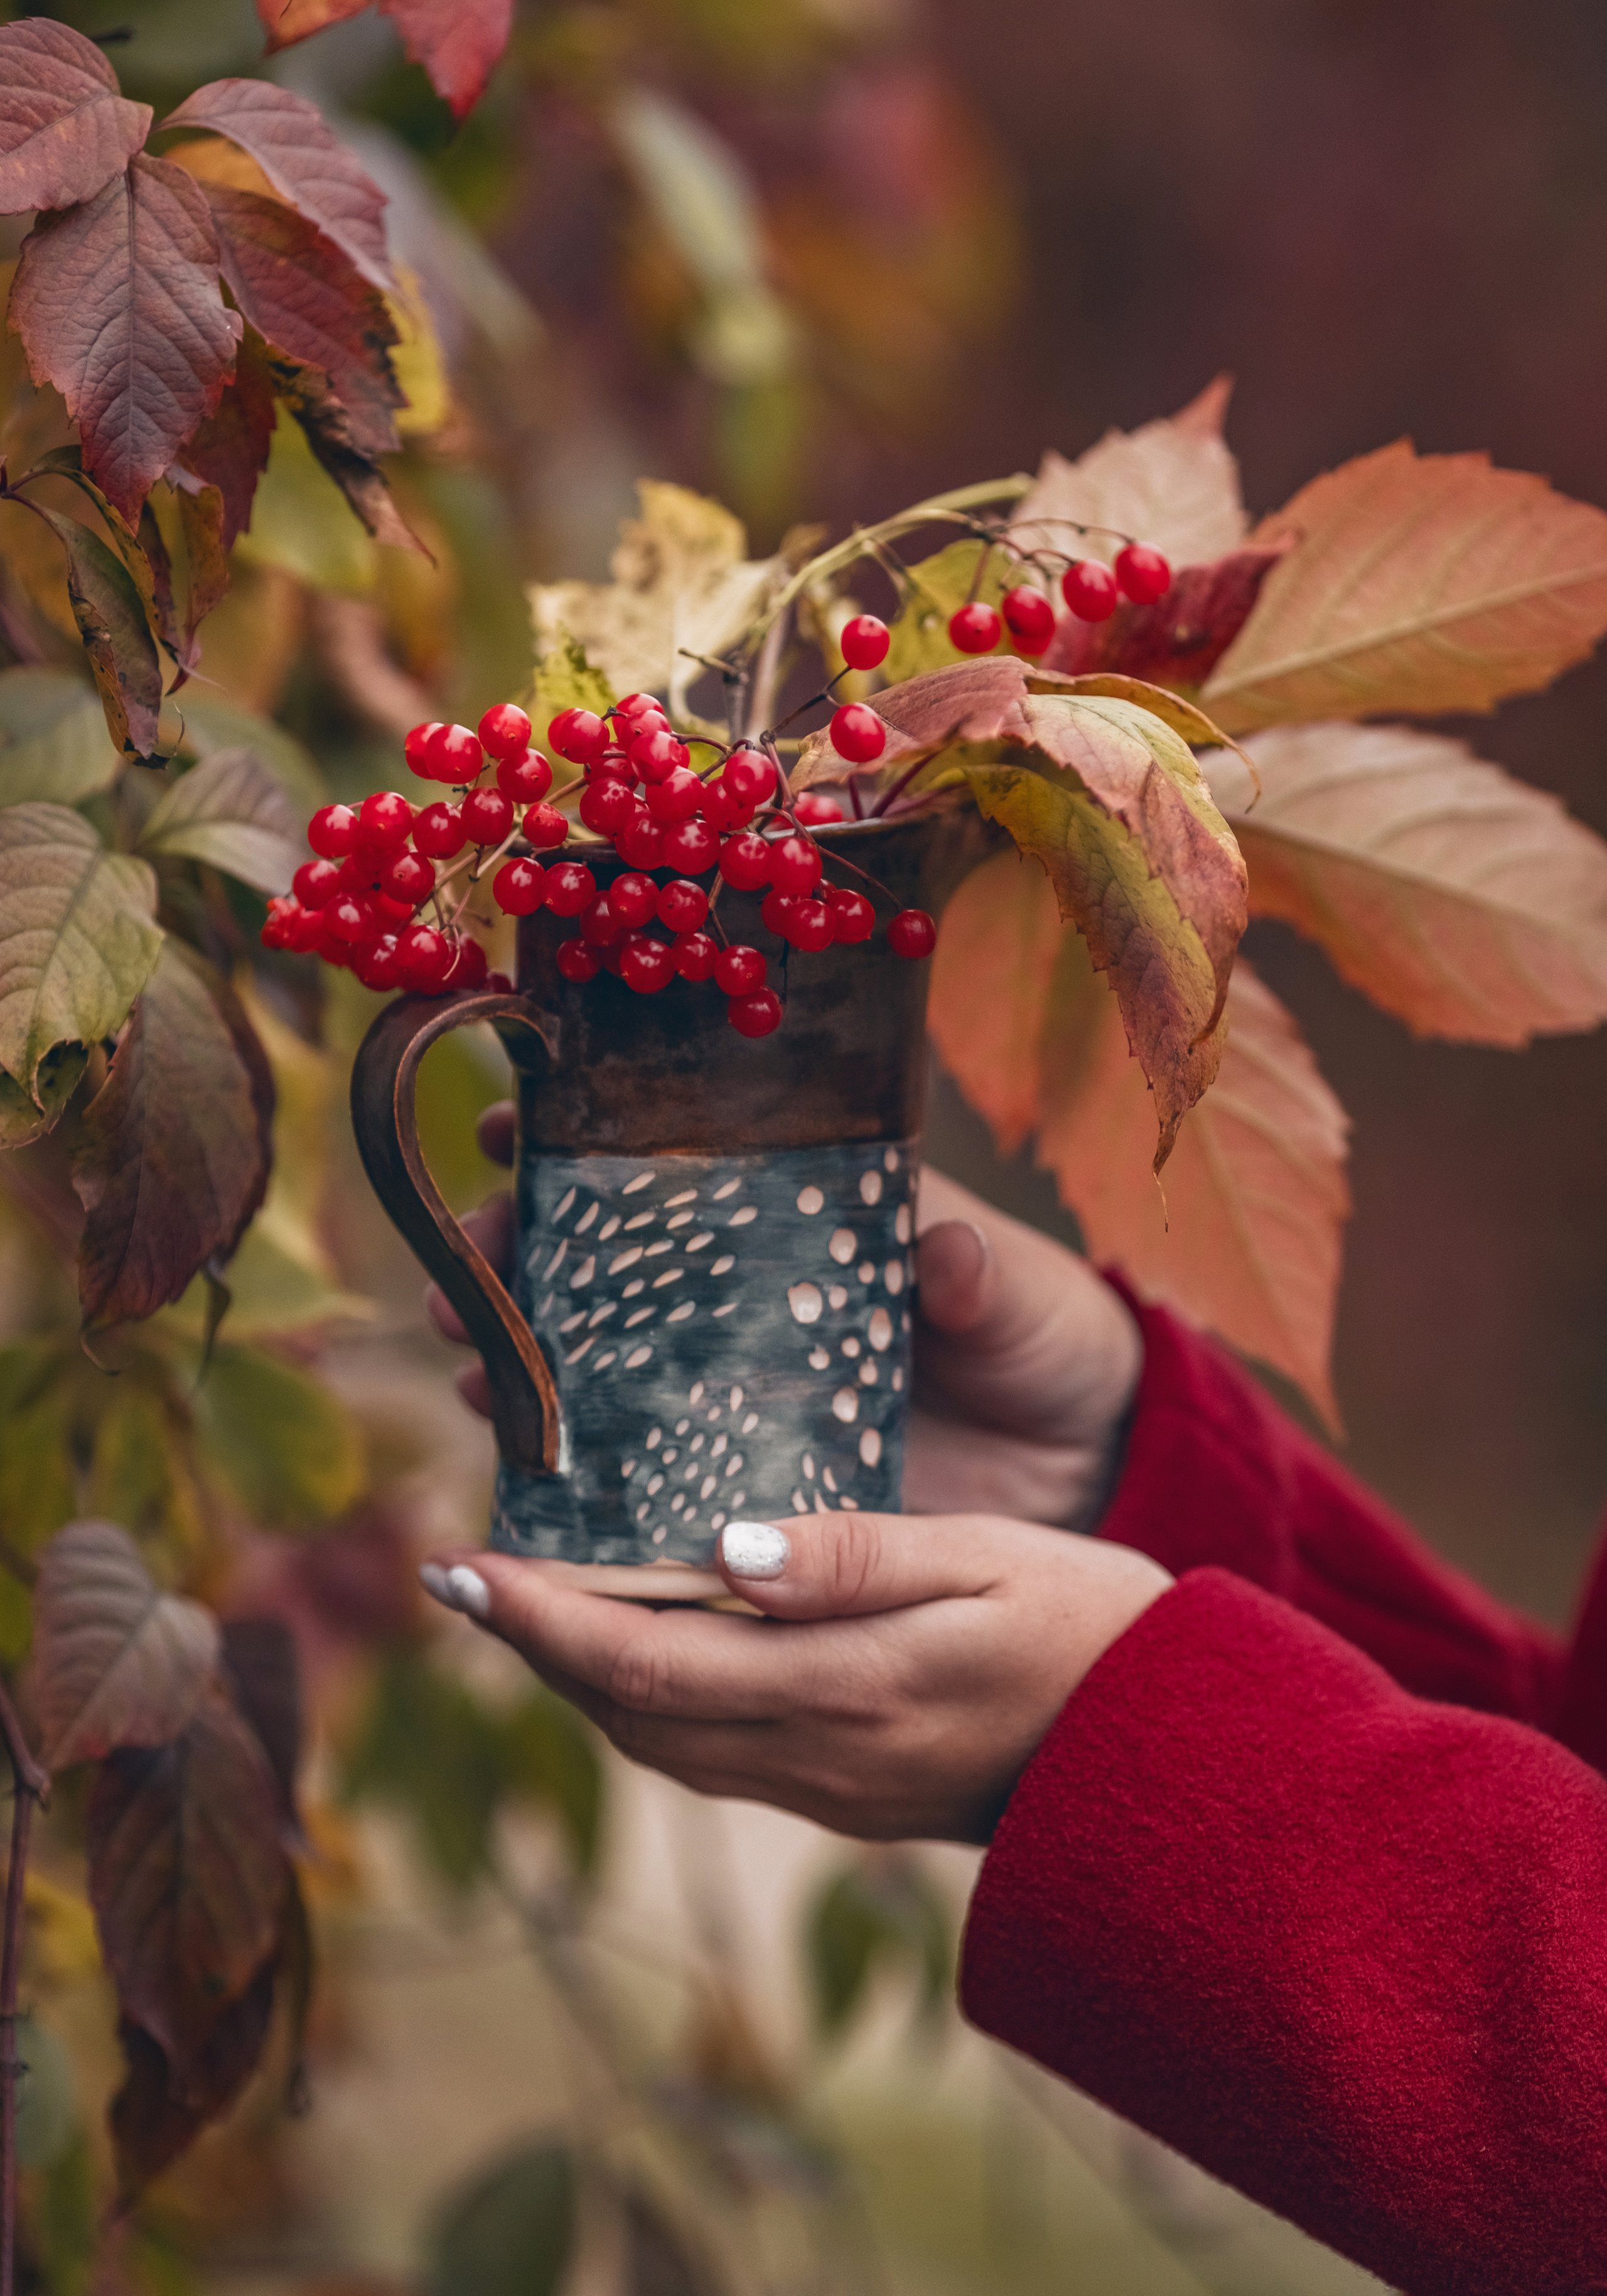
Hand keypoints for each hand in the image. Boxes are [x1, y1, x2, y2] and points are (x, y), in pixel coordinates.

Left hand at [420, 1510, 1171, 1843]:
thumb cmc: (1087, 1626)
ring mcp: (827, 1788)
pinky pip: (710, 1753)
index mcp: (845, 1689)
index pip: (646, 1665)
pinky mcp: (844, 1792)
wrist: (1163, 1756)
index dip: (538, 1621)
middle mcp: (817, 1756)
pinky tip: (640, 1643)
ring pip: (661, 1743)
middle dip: (534, 1645)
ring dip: (581, 1677)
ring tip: (528, 1600)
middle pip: (630, 1714)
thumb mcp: (984, 1558)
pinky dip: (646, 1699)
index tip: (459, 1565)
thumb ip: (854, 1558)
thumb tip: (723, 1551)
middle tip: (462, 1571)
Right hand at [426, 1110, 1142, 1534]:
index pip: (674, 1162)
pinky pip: (637, 1468)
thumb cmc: (1046, 1338)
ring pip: (595, 1358)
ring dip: (515, 1349)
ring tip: (465, 1347)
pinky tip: (511, 1448)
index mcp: (799, 1221)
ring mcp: (734, 1388)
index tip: (510, 1123)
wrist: (1087, 1462)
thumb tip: (945, 1253)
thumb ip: (977, 1273)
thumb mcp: (1016, 1292)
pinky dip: (568, 1457)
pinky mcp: (743, 1482)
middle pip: (602, 1259)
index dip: (582, 1137)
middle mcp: (746, 1297)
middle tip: (467, 1263)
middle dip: (514, 1251)